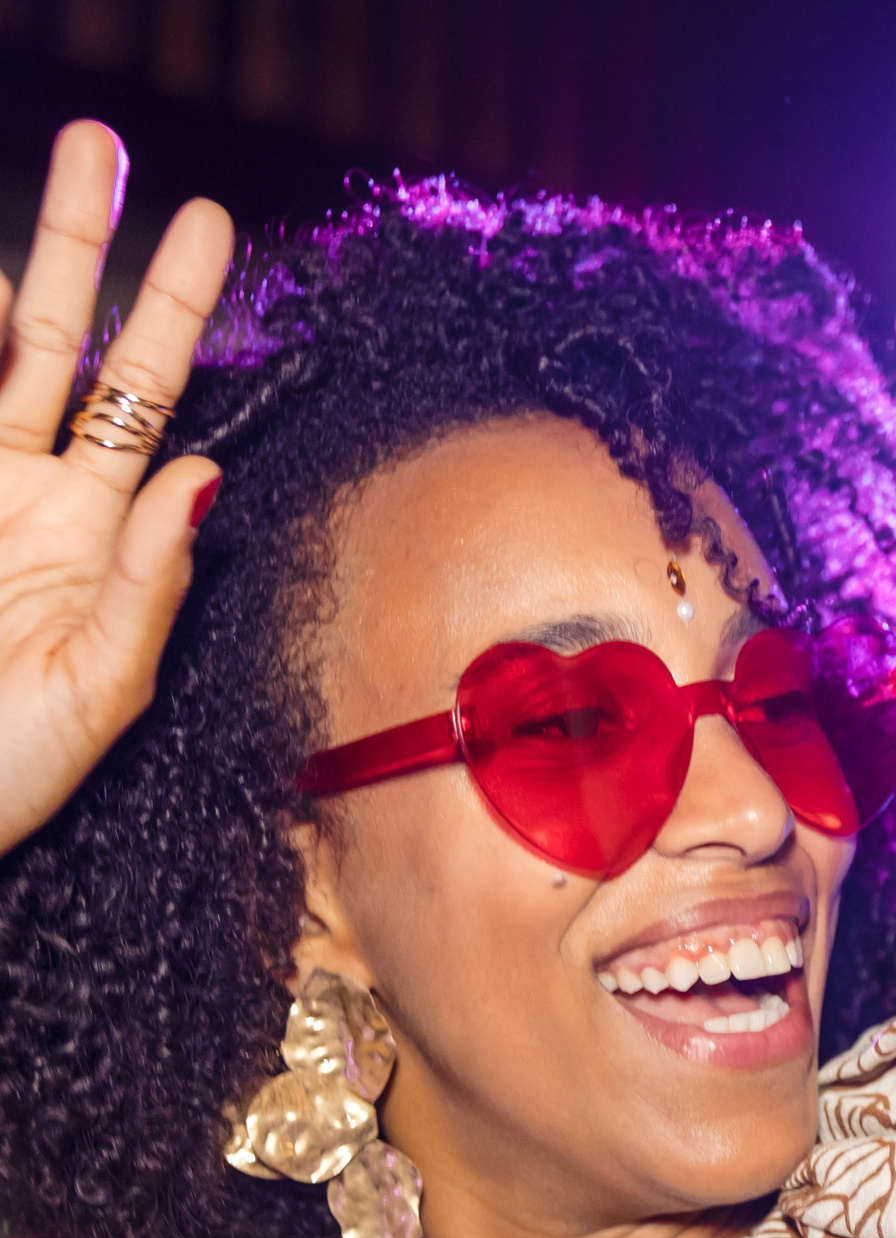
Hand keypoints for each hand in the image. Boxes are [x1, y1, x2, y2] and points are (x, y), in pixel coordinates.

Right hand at [0, 121, 232, 854]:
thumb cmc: (6, 777)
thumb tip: (206, 475)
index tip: (216, 227)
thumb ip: (147, 587)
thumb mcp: (96, 692)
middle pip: (62, 341)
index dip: (178, 313)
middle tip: (104, 144)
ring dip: (17, 266)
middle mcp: (30, 494)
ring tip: (62, 166)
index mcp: (97, 534)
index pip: (148, 399)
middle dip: (87, 244)